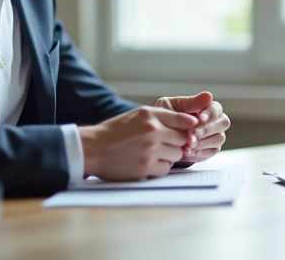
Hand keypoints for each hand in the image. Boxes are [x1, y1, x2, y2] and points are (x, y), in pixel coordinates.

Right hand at [78, 106, 197, 179]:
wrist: (93, 149)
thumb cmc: (115, 132)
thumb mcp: (138, 115)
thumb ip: (162, 117)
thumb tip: (191, 122)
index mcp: (150, 116)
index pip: (183, 120)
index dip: (188, 127)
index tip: (188, 131)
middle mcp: (153, 131)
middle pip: (183, 139)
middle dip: (176, 142)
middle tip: (164, 144)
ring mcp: (150, 150)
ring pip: (177, 155)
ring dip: (169, 155)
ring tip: (153, 153)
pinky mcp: (145, 168)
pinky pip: (166, 169)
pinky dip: (159, 167)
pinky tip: (147, 162)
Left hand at [155, 91, 230, 162]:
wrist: (159, 136)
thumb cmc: (167, 117)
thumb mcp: (174, 107)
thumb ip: (191, 102)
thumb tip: (209, 95)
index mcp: (208, 107)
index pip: (216, 109)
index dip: (210, 114)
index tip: (198, 119)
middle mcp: (215, 121)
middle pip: (223, 123)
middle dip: (206, 130)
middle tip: (190, 136)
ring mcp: (215, 135)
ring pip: (219, 138)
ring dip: (202, 142)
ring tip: (186, 145)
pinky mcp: (211, 149)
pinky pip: (211, 152)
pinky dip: (199, 153)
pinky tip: (187, 152)